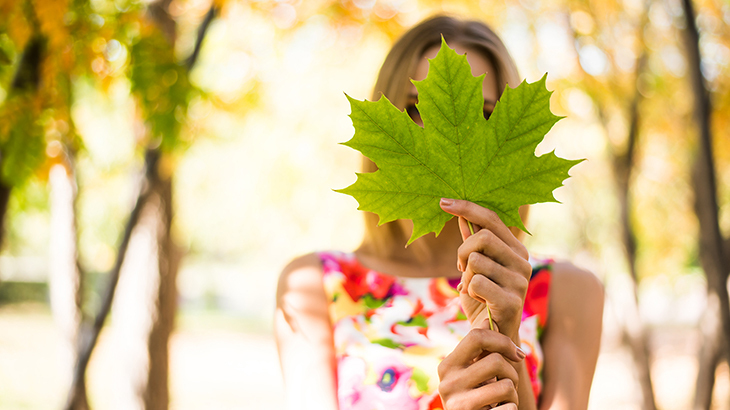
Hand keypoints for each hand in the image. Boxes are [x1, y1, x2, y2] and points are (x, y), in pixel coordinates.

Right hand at [437, 322, 525, 409]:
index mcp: (447, 365)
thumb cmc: (475, 398)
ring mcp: (458, 403)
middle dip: (511, 372)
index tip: (518, 353)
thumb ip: (478, 351)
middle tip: (508, 383)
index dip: (503, 341)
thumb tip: (487, 319)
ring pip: (506, 385)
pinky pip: (509, 408)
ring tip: (501, 401)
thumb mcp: (472, 373)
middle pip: (495, 360)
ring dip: (512, 394)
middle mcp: (447, 382)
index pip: (476, 336)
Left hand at [439, 199, 531, 343]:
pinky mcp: (512, 301)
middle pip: (483, 237)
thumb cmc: (482, 300)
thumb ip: (472, 241)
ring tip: (472, 289)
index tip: (443, 202)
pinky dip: (468, 291)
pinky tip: (477, 301)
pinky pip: (476, 282)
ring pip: (476, 261)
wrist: (492, 338)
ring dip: (465, 276)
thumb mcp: (474, 267)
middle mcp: (523, 262)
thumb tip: (461, 213)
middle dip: (461, 252)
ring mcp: (520, 282)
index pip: (492, 218)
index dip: (467, 207)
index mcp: (516, 250)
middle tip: (460, 268)